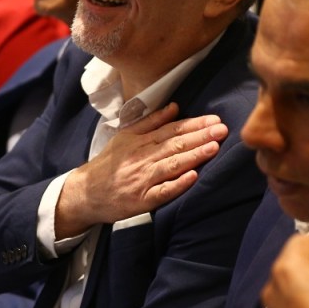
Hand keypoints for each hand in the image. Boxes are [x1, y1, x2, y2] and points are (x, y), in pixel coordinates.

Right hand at [54, 103, 227, 237]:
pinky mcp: (142, 200)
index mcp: (140, 142)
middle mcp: (142, 159)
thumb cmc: (109, 164)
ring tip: (213, 147)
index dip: (194, 125)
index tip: (214, 120)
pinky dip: (177, 184)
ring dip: (193, 156)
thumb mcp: (125, 137)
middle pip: (174, 145)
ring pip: (171, 165)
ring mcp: (142, 180)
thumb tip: (175, 107)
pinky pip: (162, 192)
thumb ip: (150, 122)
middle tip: (222, 130)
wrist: (86, 193)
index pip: (171, 130)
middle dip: (200, 137)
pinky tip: (193, 177)